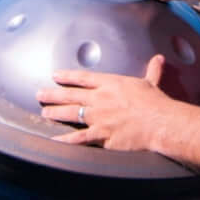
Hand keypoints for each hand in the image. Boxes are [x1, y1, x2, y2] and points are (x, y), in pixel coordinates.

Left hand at [36, 55, 172, 150]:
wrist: (160, 122)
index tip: (55, 75)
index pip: (83, 78)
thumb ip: (152, 71)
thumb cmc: (156, 103)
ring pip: (71, 114)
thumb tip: (159, 59)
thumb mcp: (151, 82)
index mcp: (110, 84)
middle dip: (53, 95)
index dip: (67, 76)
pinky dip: (66, 140)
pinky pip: (80, 138)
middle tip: (40, 94)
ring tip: (44, 113)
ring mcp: (99, 118)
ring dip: (55, 113)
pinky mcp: (102, 135)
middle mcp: (100, 99)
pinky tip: (55, 140)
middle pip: (71, 95)